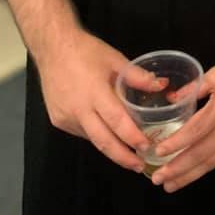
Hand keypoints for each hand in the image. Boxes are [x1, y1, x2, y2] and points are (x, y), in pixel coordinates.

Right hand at [35, 29, 165, 172]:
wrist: (52, 48)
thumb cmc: (86, 51)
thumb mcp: (115, 59)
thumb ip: (138, 77)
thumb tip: (161, 85)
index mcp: (94, 93)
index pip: (117, 122)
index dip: (133, 137)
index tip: (147, 147)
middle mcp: (79, 110)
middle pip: (103, 141)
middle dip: (123, 157)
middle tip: (140, 166)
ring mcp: (66, 118)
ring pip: (92, 139)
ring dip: (110, 146)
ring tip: (128, 152)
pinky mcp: (58, 120)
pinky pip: (81, 132)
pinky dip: (96, 134)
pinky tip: (106, 132)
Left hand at [150, 54, 214, 191]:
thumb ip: (193, 88)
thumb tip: (172, 100)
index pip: (194, 131)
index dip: (175, 144)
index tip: (157, 152)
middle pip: (199, 154)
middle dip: (177, 169)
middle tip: (157, 179)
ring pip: (210, 163)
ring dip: (189, 175)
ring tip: (170, 185)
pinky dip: (205, 169)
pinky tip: (193, 174)